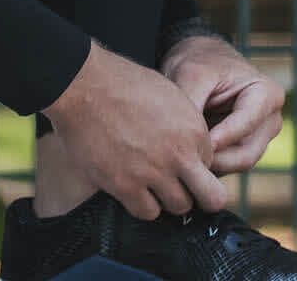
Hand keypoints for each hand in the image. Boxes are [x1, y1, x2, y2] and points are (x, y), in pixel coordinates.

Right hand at [41, 40, 229, 219]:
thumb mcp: (169, 95)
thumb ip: (186, 124)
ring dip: (168, 199)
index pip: (212, 163)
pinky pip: (147, 212)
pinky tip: (134, 188)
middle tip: (186, 189)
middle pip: (211, 197)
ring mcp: (153, 173)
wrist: (84, 86)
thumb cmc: (122, 83)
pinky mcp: (125, 185)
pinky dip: (143, 204)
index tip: (180, 160)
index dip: (196, 162)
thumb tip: (191, 146)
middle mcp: (179, 155)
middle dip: (201, 195)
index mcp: (193, 129)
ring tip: (153, 184)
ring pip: (179, 208)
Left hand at [159, 36, 283, 174]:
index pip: (244, 129)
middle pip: (245, 156)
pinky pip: (228, 167)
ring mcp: (261, 137)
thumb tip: (184, 141)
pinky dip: (208, 164)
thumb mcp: (192, 74)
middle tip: (181, 157)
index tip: (190, 145)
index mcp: (267, 95)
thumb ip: (191, 104)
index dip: (216, 140)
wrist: (201, 61)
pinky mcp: (246, 149)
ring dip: (208, 164)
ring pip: (236, 166)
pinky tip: (187, 153)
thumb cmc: (200, 63)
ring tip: (180, 154)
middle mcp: (271, 120)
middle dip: (212, 159)